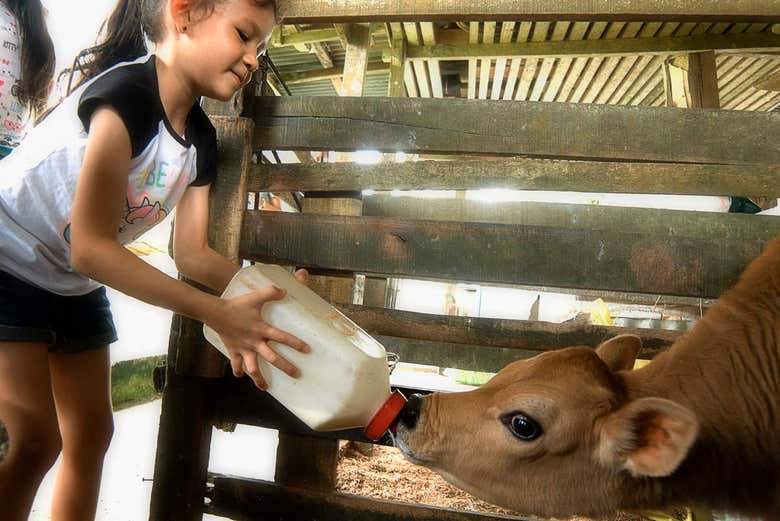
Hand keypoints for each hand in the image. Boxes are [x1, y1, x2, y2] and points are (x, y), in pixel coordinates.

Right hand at [207, 269, 310, 389]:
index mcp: (262, 330)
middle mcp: (254, 342)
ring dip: (258, 378)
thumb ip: (271, 292)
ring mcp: (243, 348)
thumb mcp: (255, 297)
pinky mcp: (233, 350)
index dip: (295, 344)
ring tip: (265, 388)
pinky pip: (236, 364)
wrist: (215, 312)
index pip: (282, 337)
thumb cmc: (237, 305)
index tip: (307, 350)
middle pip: (273, 358)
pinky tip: (241, 376)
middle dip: (286, 367)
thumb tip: (285, 290)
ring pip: (252, 368)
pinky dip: (238, 371)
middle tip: (297, 374)